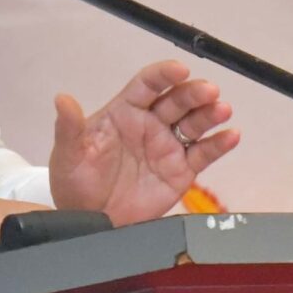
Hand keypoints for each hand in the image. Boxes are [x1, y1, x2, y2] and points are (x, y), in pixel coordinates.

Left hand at [48, 61, 239, 225]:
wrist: (90, 221)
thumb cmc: (76, 183)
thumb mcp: (68, 154)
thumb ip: (69, 127)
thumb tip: (61, 99)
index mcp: (124, 112)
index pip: (147, 85)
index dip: (163, 75)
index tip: (178, 70)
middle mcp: (150, 124)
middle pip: (177, 101)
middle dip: (194, 93)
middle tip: (208, 91)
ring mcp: (168, 146)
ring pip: (194, 123)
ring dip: (210, 114)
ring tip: (222, 110)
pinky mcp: (181, 171)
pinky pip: (203, 154)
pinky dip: (220, 144)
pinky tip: (231, 136)